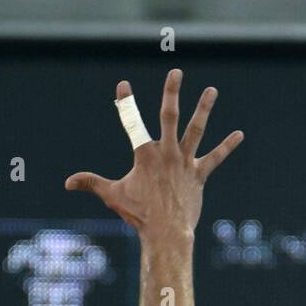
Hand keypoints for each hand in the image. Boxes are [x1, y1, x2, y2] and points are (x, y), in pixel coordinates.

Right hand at [65, 69, 242, 239]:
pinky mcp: (199, 175)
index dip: (125, 103)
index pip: (132, 123)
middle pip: (169, 116)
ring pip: (195, 130)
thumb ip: (91, 183)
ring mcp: (185, 163)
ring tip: (211, 90)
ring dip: (204, 109)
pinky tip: (239, 134)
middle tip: (176, 72)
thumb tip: (67, 183)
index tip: (122, 84)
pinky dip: (227, 146)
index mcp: (145, 155)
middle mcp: (166, 153)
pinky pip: (215, 157)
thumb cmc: (138, 215)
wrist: (166, 233)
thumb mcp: (112, 195)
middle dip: (171, 93)